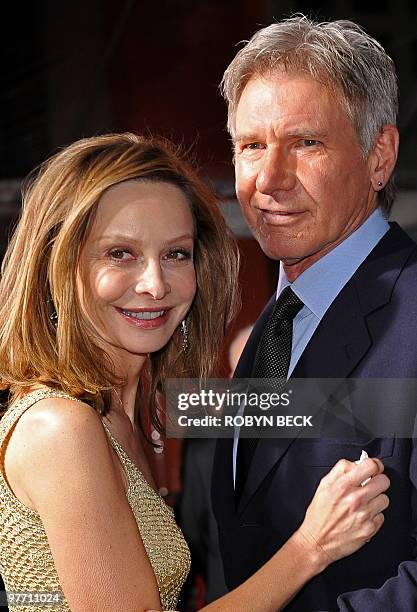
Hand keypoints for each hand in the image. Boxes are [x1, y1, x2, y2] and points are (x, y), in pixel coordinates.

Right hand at [294, 457, 388, 573]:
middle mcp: (355, 499)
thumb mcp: (324, 485)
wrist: (317, 541)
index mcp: (343, 485)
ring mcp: (364, 514)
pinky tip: (362, 517)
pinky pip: (381, 516)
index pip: (371, 466)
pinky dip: (374, 516)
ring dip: (376, 500)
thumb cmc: (319, 514)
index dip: (375, 465)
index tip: (374, 469)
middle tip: (370, 486)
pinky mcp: (369, 529)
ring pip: (385, 499)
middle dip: (378, 482)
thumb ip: (341, 470)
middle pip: (384, 481)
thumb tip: (357, 464)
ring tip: (365, 504)